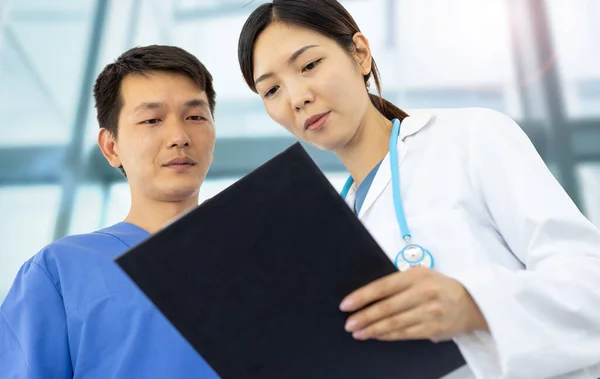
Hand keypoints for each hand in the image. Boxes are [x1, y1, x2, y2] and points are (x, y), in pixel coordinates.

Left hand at [339, 267, 488, 341]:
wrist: (471, 303)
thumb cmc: (438, 287)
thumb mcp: (420, 276)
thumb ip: (397, 283)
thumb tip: (367, 297)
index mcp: (416, 275)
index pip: (383, 286)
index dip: (362, 296)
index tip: (346, 304)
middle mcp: (424, 293)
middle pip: (387, 307)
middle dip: (364, 316)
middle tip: (349, 323)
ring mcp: (429, 312)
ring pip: (394, 323)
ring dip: (373, 329)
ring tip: (358, 332)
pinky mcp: (433, 329)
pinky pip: (404, 333)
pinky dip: (387, 335)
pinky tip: (376, 335)